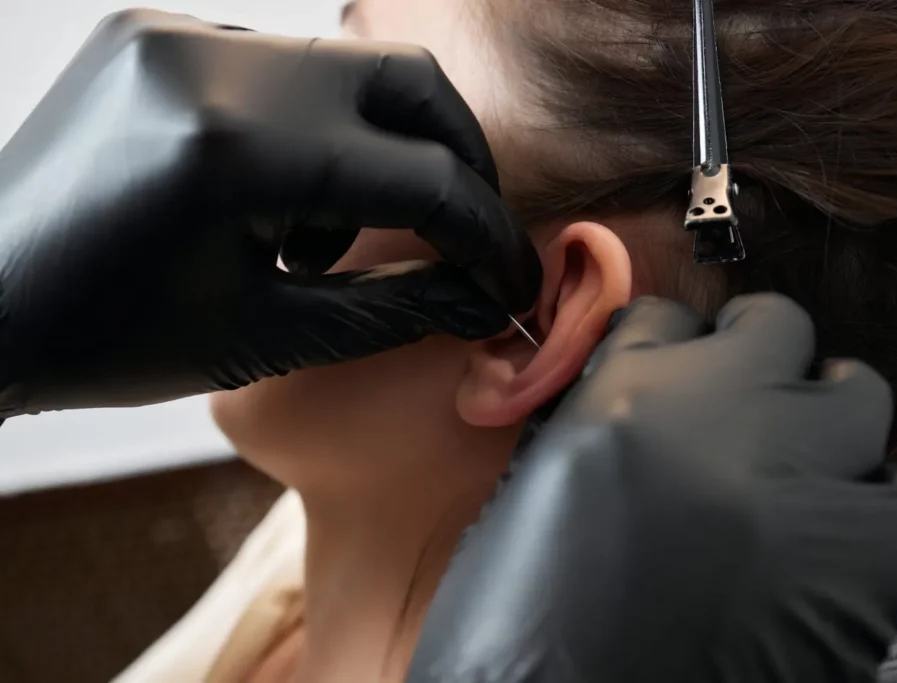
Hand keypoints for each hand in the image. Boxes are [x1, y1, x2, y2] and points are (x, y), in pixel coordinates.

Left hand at [0, 9, 538, 415]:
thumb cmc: (111, 340)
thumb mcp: (269, 339)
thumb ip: (397, 310)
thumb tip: (488, 301)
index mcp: (241, 153)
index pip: (423, 181)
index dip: (487, 239)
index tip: (513, 283)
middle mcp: (217, 63)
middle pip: (410, 85)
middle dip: (460, 166)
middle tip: (466, 233)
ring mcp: (181, 33)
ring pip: (351, 72)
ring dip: (379, 153)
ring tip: (314, 241)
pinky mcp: (158, 30)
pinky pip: (281, 66)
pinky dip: (312, 131)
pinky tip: (267, 200)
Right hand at [407, 294, 896, 682]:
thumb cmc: (526, 616)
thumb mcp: (534, 486)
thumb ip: (598, 414)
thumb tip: (651, 382)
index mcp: (623, 396)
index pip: (670, 315)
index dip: (674, 342)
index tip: (677, 365)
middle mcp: (718, 417)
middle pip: (775, 325)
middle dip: (755, 352)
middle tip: (740, 398)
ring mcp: (797, 483)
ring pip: (855, 393)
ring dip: (821, 418)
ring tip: (791, 461)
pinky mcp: (856, 563)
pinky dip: (870, 501)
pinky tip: (827, 526)